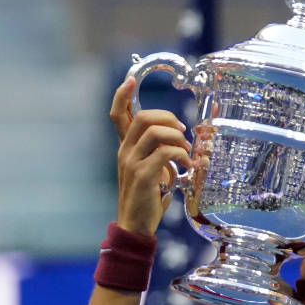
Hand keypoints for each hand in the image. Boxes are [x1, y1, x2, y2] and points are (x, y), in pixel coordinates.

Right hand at [110, 78, 192, 235]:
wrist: (135, 225)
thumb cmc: (147, 197)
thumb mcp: (153, 169)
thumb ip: (162, 152)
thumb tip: (186, 139)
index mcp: (125, 148)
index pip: (116, 114)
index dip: (122, 95)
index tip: (131, 79)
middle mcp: (125, 151)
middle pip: (144, 117)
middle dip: (169, 118)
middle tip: (182, 132)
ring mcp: (131, 163)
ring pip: (155, 132)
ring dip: (178, 138)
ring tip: (187, 151)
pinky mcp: (142, 175)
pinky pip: (165, 153)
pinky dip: (181, 155)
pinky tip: (187, 165)